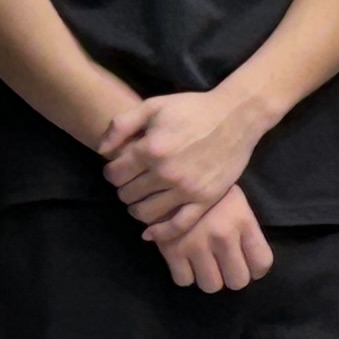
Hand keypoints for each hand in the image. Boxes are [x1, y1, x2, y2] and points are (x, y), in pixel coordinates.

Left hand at [98, 85, 274, 230]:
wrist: (236, 116)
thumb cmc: (193, 109)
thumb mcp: (154, 105)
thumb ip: (122, 124)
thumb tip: (101, 151)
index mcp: (151, 148)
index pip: (114, 174)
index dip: (112, 171)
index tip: (120, 168)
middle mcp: (166, 172)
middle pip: (127, 194)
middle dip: (124, 188)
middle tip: (133, 181)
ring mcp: (187, 189)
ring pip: (145, 213)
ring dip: (136, 209)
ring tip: (141, 199)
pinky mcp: (205, 199)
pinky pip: (178, 226)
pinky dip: (160, 233)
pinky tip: (150, 232)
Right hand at [149, 185, 274, 292]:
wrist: (173, 176)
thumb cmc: (209, 190)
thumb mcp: (236, 203)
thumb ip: (245, 231)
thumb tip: (251, 265)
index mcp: (243, 221)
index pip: (262, 262)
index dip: (256, 270)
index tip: (248, 266)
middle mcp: (223, 236)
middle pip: (237, 281)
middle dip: (232, 276)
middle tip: (224, 267)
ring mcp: (197, 244)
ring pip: (211, 286)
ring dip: (208, 278)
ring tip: (204, 263)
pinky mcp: (172, 249)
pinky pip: (183, 280)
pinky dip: (185, 274)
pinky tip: (185, 260)